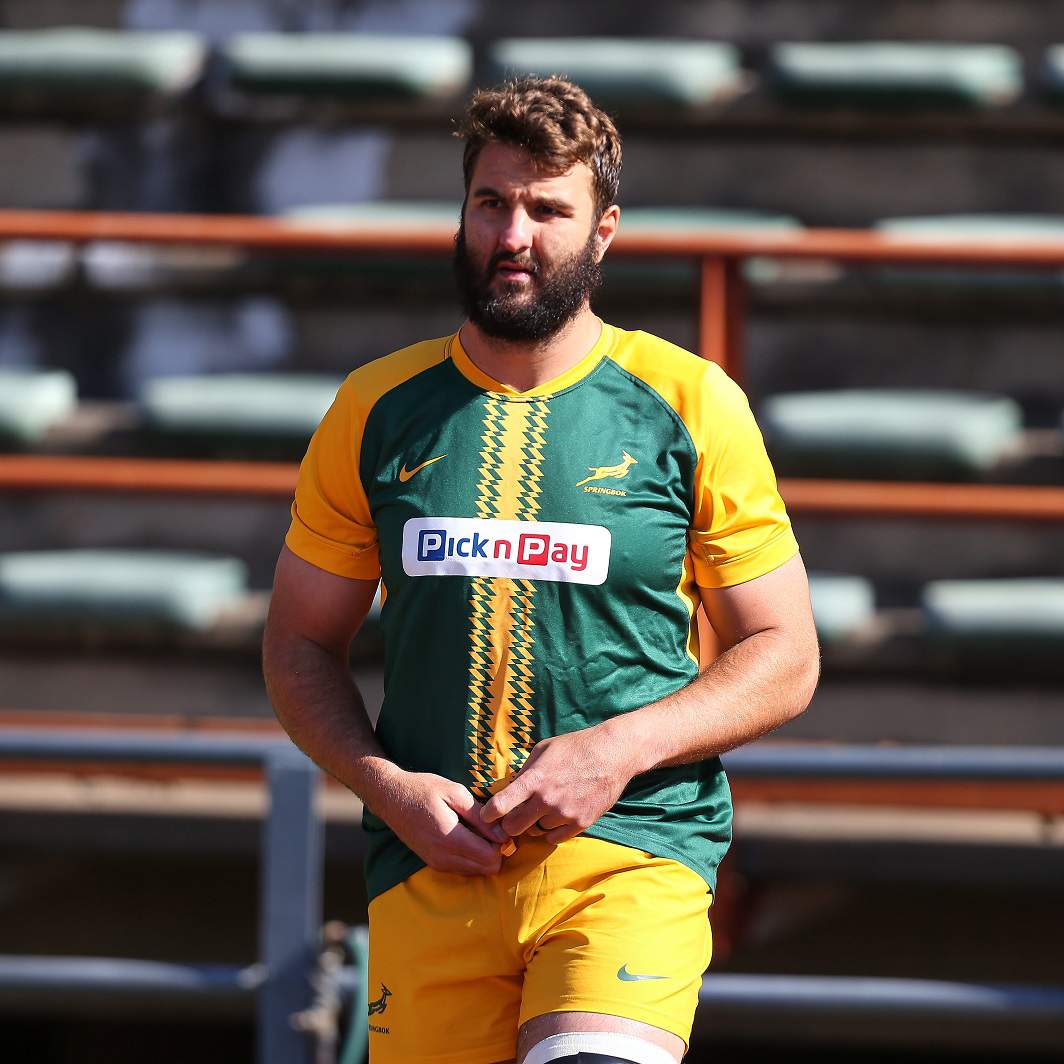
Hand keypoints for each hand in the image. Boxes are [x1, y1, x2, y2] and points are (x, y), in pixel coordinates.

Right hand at [378, 770, 509, 875]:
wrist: (391, 798)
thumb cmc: (424, 789)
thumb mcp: (455, 793)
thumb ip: (480, 816)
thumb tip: (502, 834)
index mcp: (450, 838)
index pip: (490, 858)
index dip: (501, 843)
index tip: (499, 826)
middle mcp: (443, 857)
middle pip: (486, 869)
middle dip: (495, 851)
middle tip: (491, 828)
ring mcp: (437, 863)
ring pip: (476, 872)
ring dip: (483, 855)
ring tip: (478, 830)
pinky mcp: (433, 864)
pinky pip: (462, 869)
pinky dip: (471, 857)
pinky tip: (467, 836)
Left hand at [480, 726, 637, 844]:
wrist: (612, 754)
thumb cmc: (575, 747)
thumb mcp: (544, 749)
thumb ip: (525, 770)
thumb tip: (510, 787)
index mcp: (535, 779)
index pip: (501, 805)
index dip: (488, 814)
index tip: (486, 816)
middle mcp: (547, 800)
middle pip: (514, 828)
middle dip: (509, 824)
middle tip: (514, 817)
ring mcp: (565, 814)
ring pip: (536, 832)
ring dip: (536, 824)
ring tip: (545, 808)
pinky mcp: (581, 823)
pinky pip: (555, 838)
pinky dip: (552, 830)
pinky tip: (557, 816)